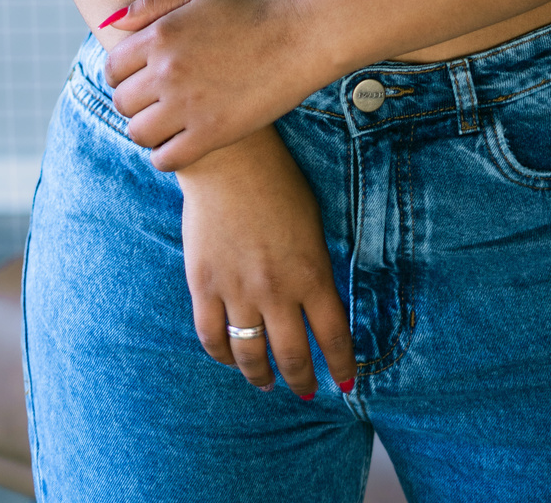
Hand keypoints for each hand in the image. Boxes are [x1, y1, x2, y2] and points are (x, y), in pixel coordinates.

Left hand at [103, 0, 315, 167]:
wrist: (299, 35)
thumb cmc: (251, 9)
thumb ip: (153, 3)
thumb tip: (114, 22)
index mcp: (160, 36)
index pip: (112, 69)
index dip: (123, 75)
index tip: (140, 78)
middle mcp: (167, 71)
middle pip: (122, 102)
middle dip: (135, 101)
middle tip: (157, 100)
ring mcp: (188, 105)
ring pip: (138, 132)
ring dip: (148, 129)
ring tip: (167, 121)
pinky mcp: (211, 133)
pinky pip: (166, 158)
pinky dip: (166, 155)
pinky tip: (181, 142)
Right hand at [178, 127, 355, 399]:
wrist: (229, 160)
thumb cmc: (278, 183)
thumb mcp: (313, 224)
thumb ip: (315, 269)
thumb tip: (316, 307)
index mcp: (312, 272)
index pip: (333, 336)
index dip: (342, 366)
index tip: (346, 383)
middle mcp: (276, 289)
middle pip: (292, 356)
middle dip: (302, 380)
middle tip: (306, 390)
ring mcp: (237, 290)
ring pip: (250, 355)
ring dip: (261, 377)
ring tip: (266, 383)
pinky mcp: (204, 285)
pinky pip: (212, 337)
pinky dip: (223, 356)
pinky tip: (232, 358)